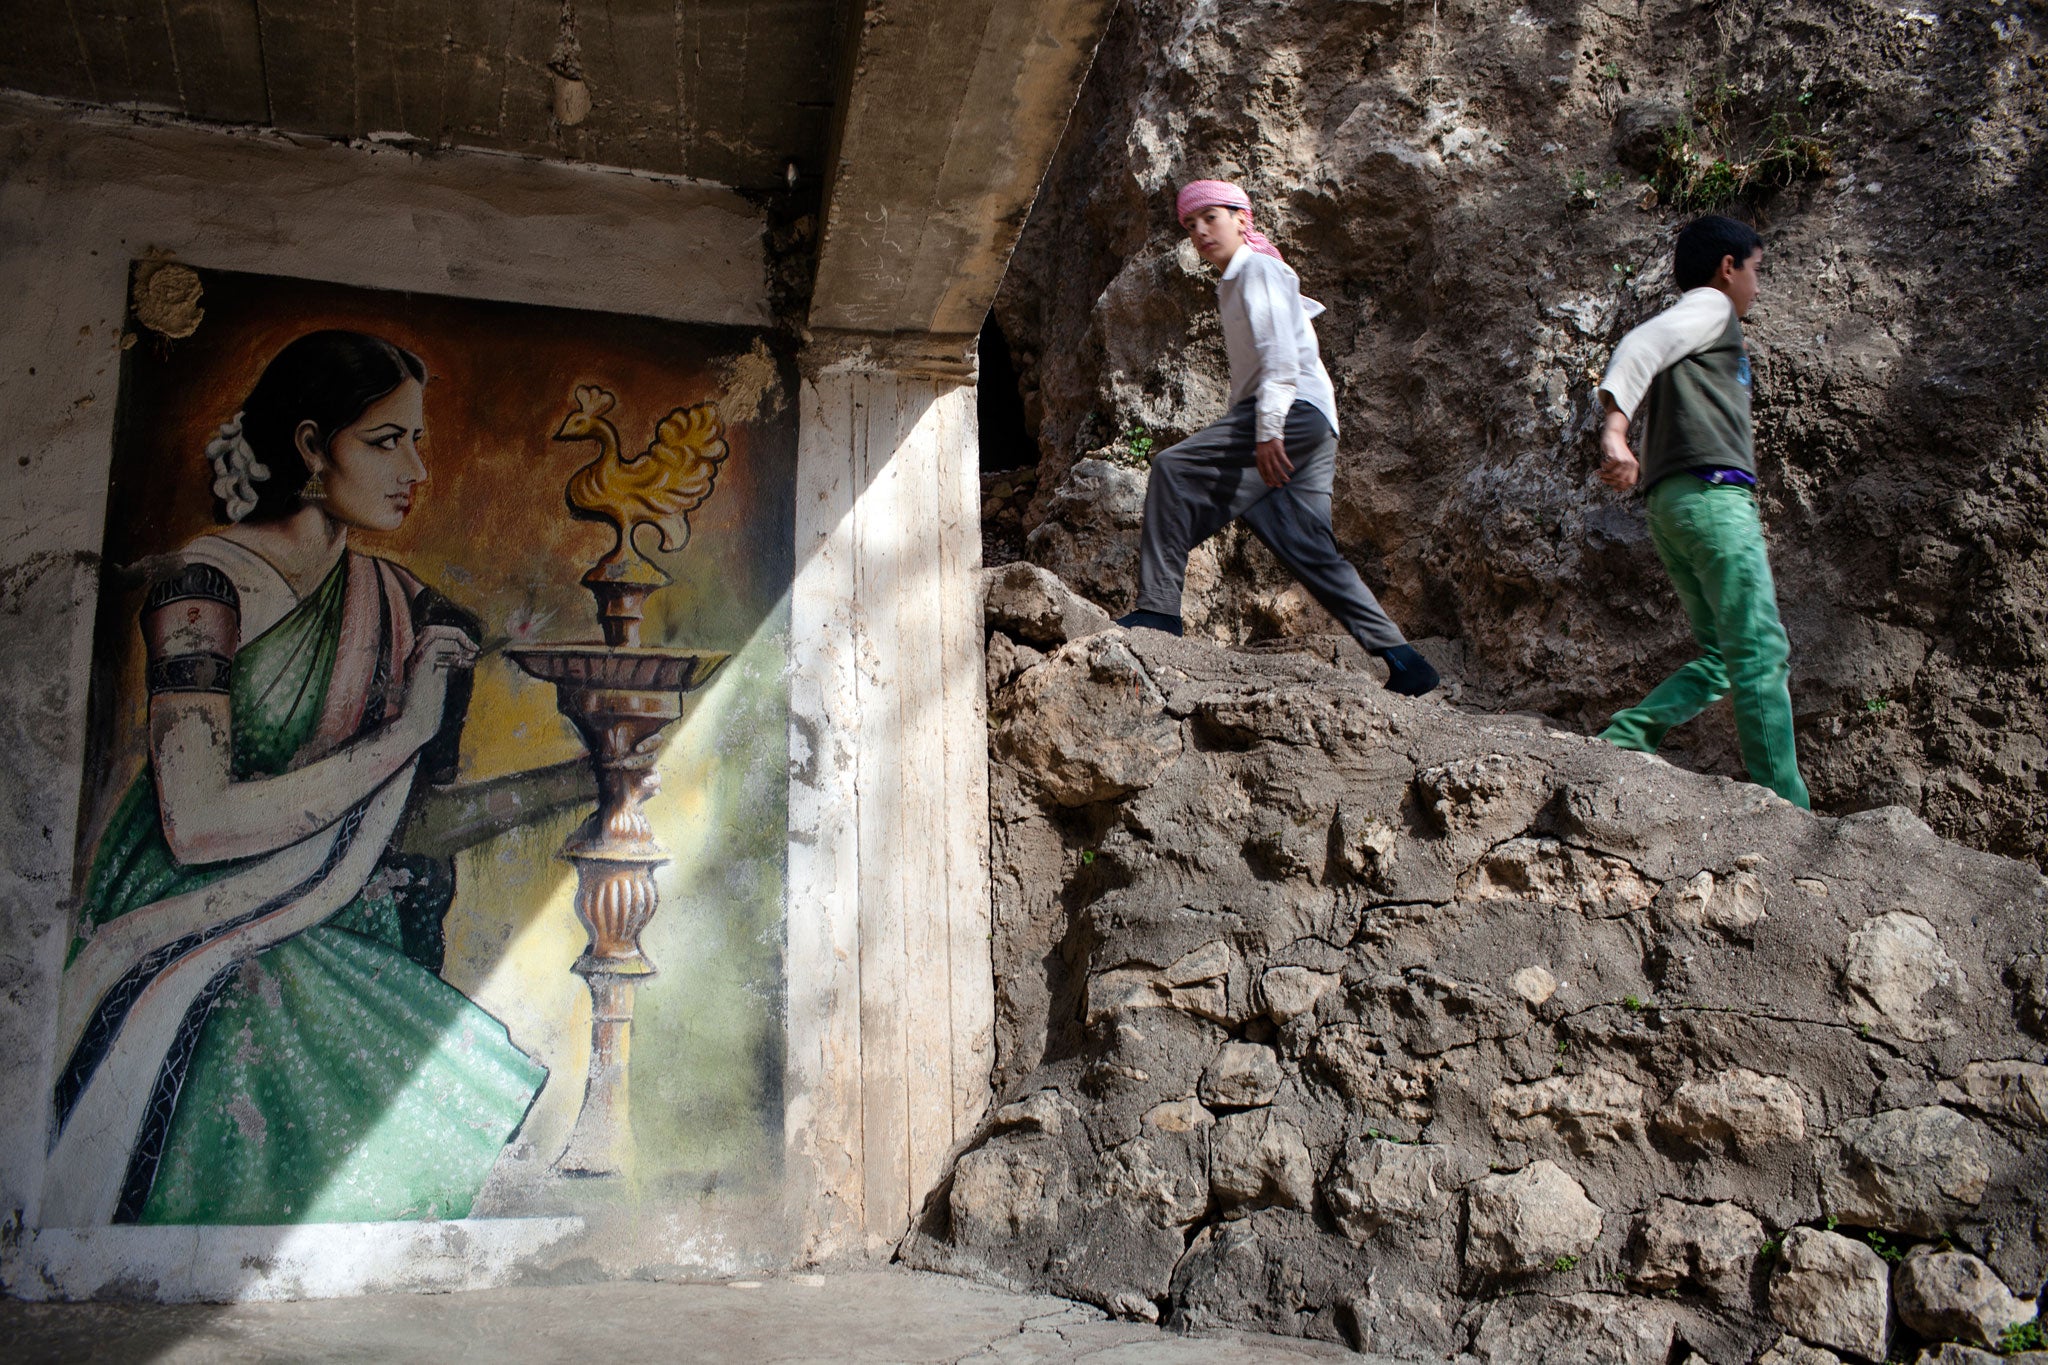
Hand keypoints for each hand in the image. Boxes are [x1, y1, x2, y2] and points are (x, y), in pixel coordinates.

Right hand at [398, 624, 477, 740]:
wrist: (415, 725)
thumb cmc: (427, 710)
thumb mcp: (437, 683)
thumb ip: (443, 668)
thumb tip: (463, 655)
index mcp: (417, 659)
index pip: (433, 635)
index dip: (454, 638)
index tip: (471, 651)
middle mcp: (413, 656)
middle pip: (433, 629)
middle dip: (457, 634)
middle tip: (474, 649)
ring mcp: (415, 660)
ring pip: (434, 631)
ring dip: (458, 639)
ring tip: (472, 654)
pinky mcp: (420, 666)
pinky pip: (437, 644)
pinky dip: (455, 649)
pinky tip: (465, 662)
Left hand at [1255, 436, 1292, 487]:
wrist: (1267, 431)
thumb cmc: (1264, 443)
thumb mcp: (1260, 453)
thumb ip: (1263, 461)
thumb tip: (1267, 470)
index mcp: (1259, 459)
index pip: (1262, 472)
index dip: (1266, 479)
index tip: (1270, 485)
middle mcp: (1265, 458)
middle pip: (1270, 472)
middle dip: (1275, 480)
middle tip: (1279, 485)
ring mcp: (1271, 454)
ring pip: (1277, 467)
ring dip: (1282, 475)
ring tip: (1287, 480)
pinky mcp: (1278, 449)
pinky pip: (1283, 459)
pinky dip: (1288, 465)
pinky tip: (1291, 469)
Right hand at [1598, 443, 1638, 491]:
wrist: (1614, 435)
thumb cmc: (1617, 449)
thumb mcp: (1623, 461)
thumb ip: (1622, 471)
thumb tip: (1616, 486)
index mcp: (1634, 466)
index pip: (1630, 482)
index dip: (1622, 487)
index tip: (1614, 489)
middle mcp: (1630, 464)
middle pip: (1620, 480)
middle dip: (1610, 482)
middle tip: (1603, 479)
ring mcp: (1624, 460)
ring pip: (1613, 475)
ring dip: (1604, 475)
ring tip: (1599, 472)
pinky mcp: (1616, 457)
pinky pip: (1608, 467)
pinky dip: (1603, 466)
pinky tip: (1602, 462)